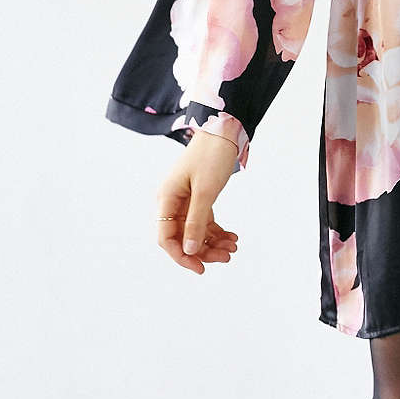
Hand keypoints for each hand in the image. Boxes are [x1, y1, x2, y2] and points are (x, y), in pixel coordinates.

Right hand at [155, 130, 239, 274]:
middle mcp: (172, 202)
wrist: (223, 129)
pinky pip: (205, 221)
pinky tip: (232, 237)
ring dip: (213, 243)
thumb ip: (196, 221)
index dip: (181, 256)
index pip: (166, 238)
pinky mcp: (198, 197)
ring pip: (195, 231)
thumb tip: (189, 250)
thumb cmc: (211, 156)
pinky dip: (217, 231)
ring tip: (233, 248)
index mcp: (166, 199)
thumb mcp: (205, 191)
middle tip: (227, 257)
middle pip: (183, 237)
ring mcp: (185, 200)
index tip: (200, 268)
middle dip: (203, 251)